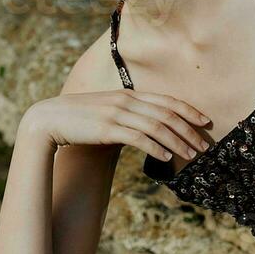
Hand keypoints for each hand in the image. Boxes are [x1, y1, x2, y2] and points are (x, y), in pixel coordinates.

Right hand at [20, 89, 212, 164]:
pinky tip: (166, 159)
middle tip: (204, 146)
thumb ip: (130, 117)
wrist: (49, 119)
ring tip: (191, 156)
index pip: (167, 100)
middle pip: (167, 115)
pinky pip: (138, 138)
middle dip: (189, 131)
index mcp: (129, 94)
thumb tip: (150, 132)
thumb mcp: (109, 112)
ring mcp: (117, 113)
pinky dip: (155, 148)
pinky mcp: (107, 129)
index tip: (205, 122)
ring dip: (178, 142)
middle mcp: (127, 100)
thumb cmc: (81, 119)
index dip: (189, 110)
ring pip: (157, 127)